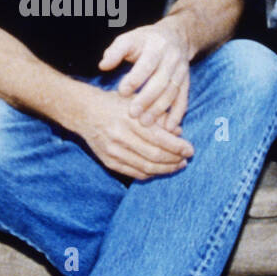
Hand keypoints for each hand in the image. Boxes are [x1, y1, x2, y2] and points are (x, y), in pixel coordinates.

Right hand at [69, 84, 195, 180]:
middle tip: (186, 160)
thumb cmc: (116, 103)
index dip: (178, 147)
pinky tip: (160, 169)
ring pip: (146, 167)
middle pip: (155, 156)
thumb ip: (159, 116)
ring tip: (177, 166)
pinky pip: (134, 173)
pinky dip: (150, 173)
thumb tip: (179, 133)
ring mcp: (114, 151)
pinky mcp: (109, 161)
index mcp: (130, 120)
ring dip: (165, 169)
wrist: (85, 112)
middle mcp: (121, 137)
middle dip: (174, 160)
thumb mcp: (138, 102)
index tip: (190, 150)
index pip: (160, 139)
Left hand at [99, 17, 193, 131]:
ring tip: (145, 123)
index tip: (121, 92)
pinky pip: (183, 99)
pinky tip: (168, 128)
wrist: (174, 37)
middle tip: (132, 114)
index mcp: (156, 45)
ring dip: (160, 109)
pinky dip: (177, 114)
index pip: (147, 63)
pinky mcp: (186, 82)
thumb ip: (115, 52)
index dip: (135, 79)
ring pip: (172, 92)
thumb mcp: (128, 39)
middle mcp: (172, 58)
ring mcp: (181, 71)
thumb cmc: (143, 41)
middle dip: (147, 99)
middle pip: (161, 81)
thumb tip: (103, 66)